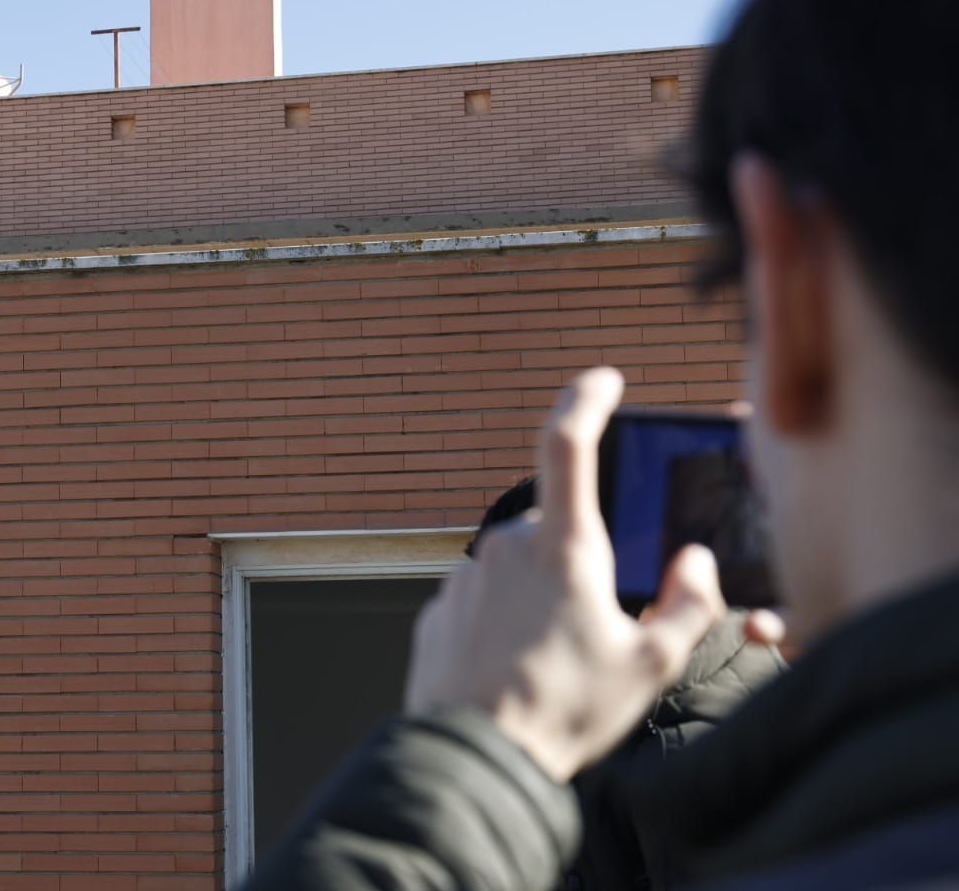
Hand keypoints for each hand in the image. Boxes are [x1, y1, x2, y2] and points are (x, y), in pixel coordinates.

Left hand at [403, 367, 725, 781]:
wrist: (475, 757)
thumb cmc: (566, 711)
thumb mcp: (651, 665)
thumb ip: (688, 604)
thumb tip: (696, 561)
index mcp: (563, 549)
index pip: (567, 443)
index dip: (586, 400)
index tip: (603, 380)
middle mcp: (507, 548)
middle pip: (555, 528)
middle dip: (579, 562)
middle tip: (594, 628)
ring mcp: (466, 576)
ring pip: (518, 567)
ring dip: (539, 597)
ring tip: (553, 666)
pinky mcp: (440, 608)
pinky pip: (484, 599)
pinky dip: (505, 623)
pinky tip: (517, 672)